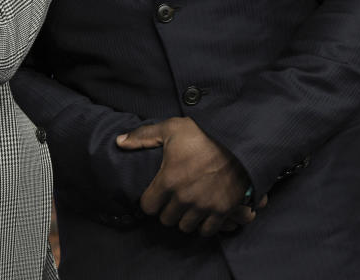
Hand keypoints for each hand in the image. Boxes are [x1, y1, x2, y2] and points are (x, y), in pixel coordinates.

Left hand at [116, 117, 260, 236]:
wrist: (240, 140)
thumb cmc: (203, 133)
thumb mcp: (171, 128)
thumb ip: (143, 136)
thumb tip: (119, 142)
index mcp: (168, 180)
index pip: (148, 206)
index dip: (150, 200)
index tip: (155, 194)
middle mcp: (184, 197)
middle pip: (166, 219)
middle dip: (167, 210)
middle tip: (172, 199)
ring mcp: (204, 206)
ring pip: (185, 227)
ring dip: (184, 218)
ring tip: (187, 206)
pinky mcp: (222, 210)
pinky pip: (207, 230)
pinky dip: (204, 224)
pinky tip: (203, 212)